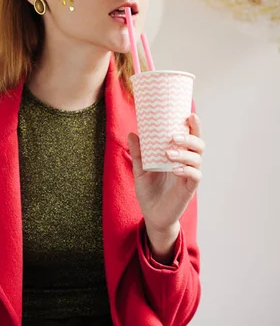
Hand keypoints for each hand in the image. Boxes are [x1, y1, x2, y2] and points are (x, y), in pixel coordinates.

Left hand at [127, 113, 204, 233]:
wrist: (151, 215)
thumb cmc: (149, 191)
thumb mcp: (140, 169)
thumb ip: (138, 153)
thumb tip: (132, 133)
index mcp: (178, 154)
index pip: (190, 136)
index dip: (193, 125)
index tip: (189, 114)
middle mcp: (187, 163)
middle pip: (198, 144)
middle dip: (190, 137)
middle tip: (174, 136)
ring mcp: (189, 176)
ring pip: (197, 158)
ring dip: (185, 153)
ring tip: (168, 153)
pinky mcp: (189, 189)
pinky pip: (195, 176)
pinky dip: (187, 170)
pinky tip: (175, 169)